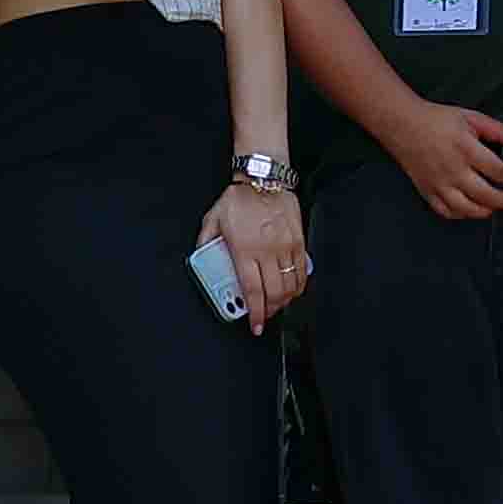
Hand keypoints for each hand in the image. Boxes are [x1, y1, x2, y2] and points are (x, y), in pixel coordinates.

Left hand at [203, 176, 310, 321]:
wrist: (264, 179)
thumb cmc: (240, 198)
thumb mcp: (212, 220)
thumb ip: (205, 243)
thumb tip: (201, 258)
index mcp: (244, 250)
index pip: (252, 291)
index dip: (255, 313)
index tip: (254, 324)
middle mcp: (267, 251)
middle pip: (273, 293)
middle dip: (270, 311)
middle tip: (264, 317)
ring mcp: (285, 247)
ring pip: (289, 284)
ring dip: (284, 300)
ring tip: (277, 305)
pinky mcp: (298, 241)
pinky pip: (301, 270)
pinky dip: (298, 284)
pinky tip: (292, 289)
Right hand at [383, 95, 502, 222]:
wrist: (402, 125)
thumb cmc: (437, 120)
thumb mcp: (473, 118)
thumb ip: (502, 132)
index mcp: (466, 149)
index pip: (498, 171)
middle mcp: (452, 169)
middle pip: (486, 195)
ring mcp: (438, 184)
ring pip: (467, 209)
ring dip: (488, 211)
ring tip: (498, 206)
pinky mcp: (427, 191)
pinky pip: (447, 212)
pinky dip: (463, 215)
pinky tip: (473, 209)